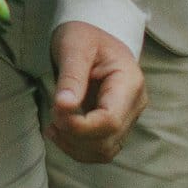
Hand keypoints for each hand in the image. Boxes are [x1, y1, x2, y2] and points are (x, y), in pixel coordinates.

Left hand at [49, 19, 145, 162]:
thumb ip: (71, 76)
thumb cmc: (84, 36)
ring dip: (74, 146)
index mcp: (129, 82)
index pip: (110, 121)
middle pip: (107, 140)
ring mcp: (128, 118)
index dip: (80, 126)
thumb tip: (64, 105)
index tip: (56, 112)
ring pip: (104, 151)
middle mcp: (134, 104)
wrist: (92, 36)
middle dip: (74, 135)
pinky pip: (99, 149)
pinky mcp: (115, 126)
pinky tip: (60, 131)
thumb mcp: (74, 46)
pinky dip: (77, 147)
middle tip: (53, 113)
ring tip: (54, 125)